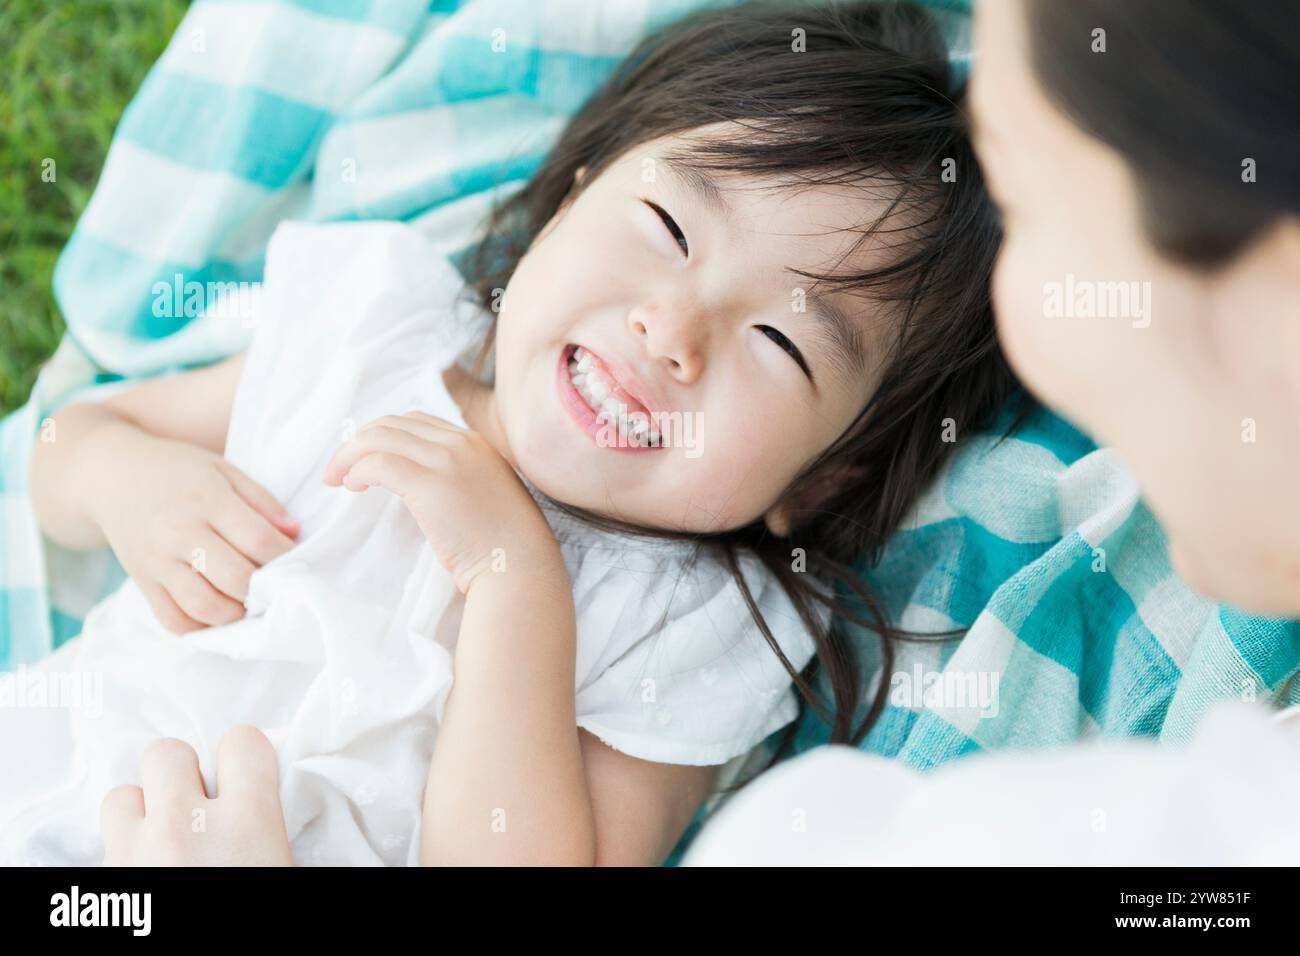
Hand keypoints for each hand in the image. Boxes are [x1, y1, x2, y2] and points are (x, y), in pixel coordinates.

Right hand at [89, 429, 298, 632]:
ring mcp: (157, 560)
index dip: (285, 556)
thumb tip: (293, 533)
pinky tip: (217, 612)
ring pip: (204, 606)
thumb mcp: (223, 470)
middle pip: (235, 577)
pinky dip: (200, 626)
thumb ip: (262, 501)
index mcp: (207, 499)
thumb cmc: (177, 471)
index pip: (258, 539)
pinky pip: (172, 619)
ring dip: (235, 612)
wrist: (110, 476)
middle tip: (273, 586)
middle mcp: (180, 532)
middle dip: (264, 588)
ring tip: (246, 601)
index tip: (295, 559)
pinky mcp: (142, 581)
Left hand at [101, 726, 292, 865]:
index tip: (244, 773)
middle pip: (167, 753)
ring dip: (141, 812)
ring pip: (121, 797)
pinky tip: (145, 870)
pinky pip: (105, 846)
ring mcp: (135, 854)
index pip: (242, 743)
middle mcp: (185, 828)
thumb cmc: (252, 926)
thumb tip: (264, 801)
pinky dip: (125, 852)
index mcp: (248, 824)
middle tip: (197, 805)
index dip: (243, 757)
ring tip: (160, 839)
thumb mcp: (284, 865)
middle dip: (179, 772)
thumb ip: (269, 825)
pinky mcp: (103, 880)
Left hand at [321, 411, 555, 593]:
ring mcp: (446, 460)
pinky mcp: (430, 484)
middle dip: (359, 442)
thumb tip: (420, 485)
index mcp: (474, 443)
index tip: (366, 459)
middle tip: (339, 469)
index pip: (415, 421)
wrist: (518, 565)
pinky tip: (352, 486)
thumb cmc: (503, 544)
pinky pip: (379, 463)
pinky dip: (357, 470)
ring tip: (337, 479)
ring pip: (379, 437)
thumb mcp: (484, 496)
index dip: (383, 436)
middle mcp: (460, 442)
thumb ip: (459, 479)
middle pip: (392, 423)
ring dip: (349, 454)